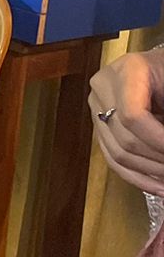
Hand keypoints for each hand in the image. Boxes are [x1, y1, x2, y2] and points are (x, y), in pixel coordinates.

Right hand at [90, 48, 163, 193]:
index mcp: (127, 70)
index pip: (132, 116)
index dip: (159, 141)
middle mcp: (105, 87)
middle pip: (124, 138)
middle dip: (158, 161)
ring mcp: (98, 106)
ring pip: (117, 153)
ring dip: (151, 172)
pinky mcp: (100, 124)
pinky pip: (112, 158)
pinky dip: (138, 177)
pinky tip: (160, 186)